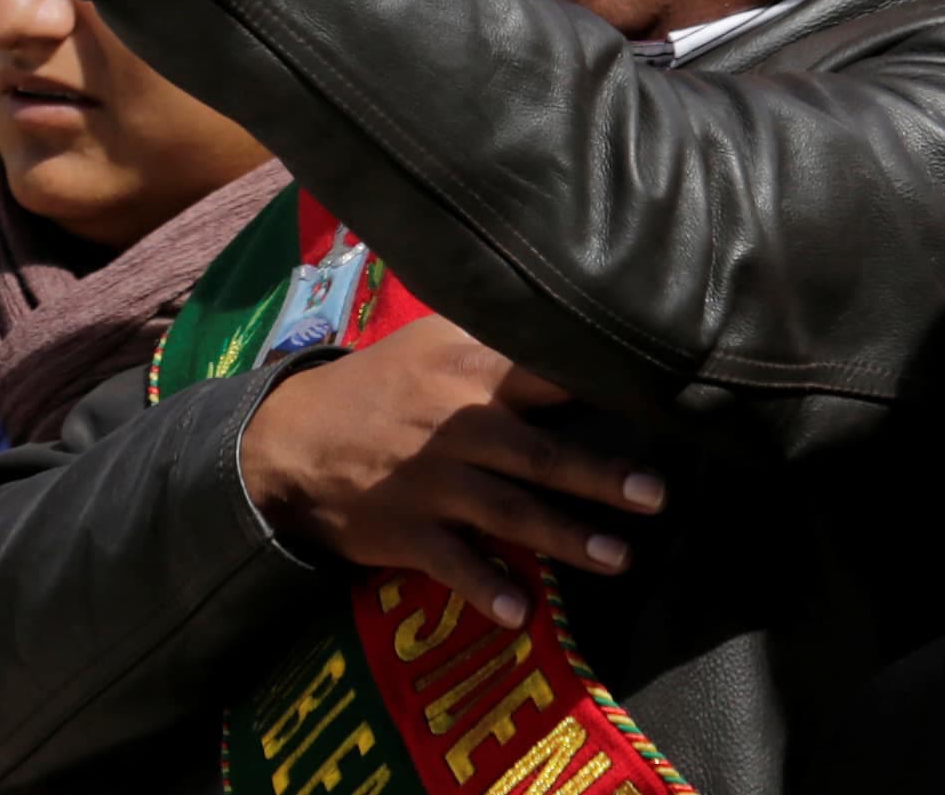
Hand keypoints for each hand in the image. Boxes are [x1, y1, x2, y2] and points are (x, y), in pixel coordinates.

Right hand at [236, 320, 661, 626]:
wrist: (289, 440)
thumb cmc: (378, 388)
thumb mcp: (428, 345)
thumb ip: (495, 344)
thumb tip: (572, 332)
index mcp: (466, 373)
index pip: (539, 372)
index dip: (591, 384)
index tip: (649, 398)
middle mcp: (455, 427)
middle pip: (538, 453)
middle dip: (597, 475)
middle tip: (654, 495)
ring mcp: (430, 482)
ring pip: (509, 510)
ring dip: (564, 536)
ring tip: (618, 557)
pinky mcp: (405, 531)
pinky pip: (452, 563)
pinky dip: (483, 586)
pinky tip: (517, 611)